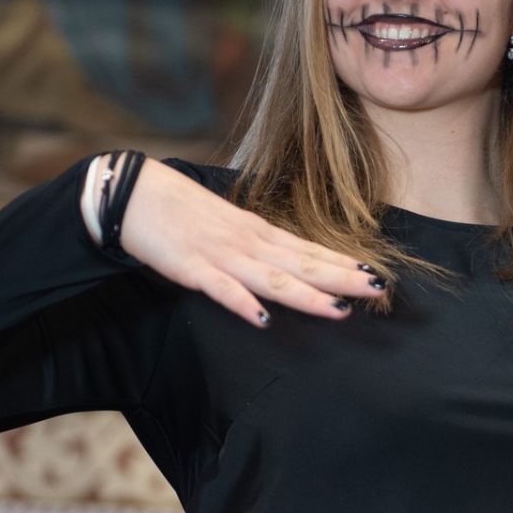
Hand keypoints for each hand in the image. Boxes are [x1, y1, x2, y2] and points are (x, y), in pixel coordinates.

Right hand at [120, 160, 389, 328]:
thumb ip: (255, 245)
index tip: (375, 274)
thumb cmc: (180, 210)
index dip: (342, 263)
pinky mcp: (193, 268)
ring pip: (273, 279)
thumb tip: (283, 261)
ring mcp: (222, 255)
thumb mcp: (228, 224)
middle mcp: (248, 243)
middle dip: (341, 278)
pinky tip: (265, 319)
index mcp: (257, 232)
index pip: (308, 250)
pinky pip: (223, 290)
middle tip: (378, 289)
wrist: (134, 193)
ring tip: (339, 310)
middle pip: (302, 264)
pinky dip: (244, 303)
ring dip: (307, 295)